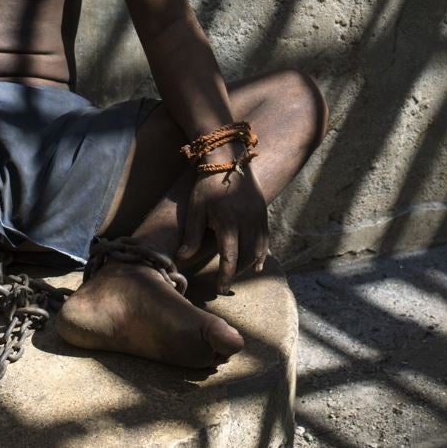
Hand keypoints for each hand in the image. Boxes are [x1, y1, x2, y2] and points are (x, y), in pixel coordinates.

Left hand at [177, 159, 269, 293]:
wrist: (228, 159)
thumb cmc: (207, 183)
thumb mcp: (196, 208)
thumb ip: (191, 235)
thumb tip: (182, 259)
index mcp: (228, 222)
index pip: (230, 258)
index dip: (225, 276)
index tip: (220, 288)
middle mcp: (246, 221)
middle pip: (246, 257)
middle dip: (236, 273)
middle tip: (225, 283)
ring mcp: (258, 217)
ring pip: (258, 249)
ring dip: (248, 265)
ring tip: (237, 273)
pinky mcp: (263, 212)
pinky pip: (265, 238)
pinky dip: (261, 253)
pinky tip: (256, 263)